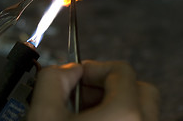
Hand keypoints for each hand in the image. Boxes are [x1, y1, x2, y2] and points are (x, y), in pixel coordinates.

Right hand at [28, 60, 158, 120]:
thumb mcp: (44, 112)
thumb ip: (53, 78)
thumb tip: (67, 69)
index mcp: (125, 115)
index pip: (122, 70)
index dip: (95, 67)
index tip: (77, 75)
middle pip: (139, 89)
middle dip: (108, 85)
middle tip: (82, 94)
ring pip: (138, 108)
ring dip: (111, 102)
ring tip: (82, 113)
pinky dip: (116, 117)